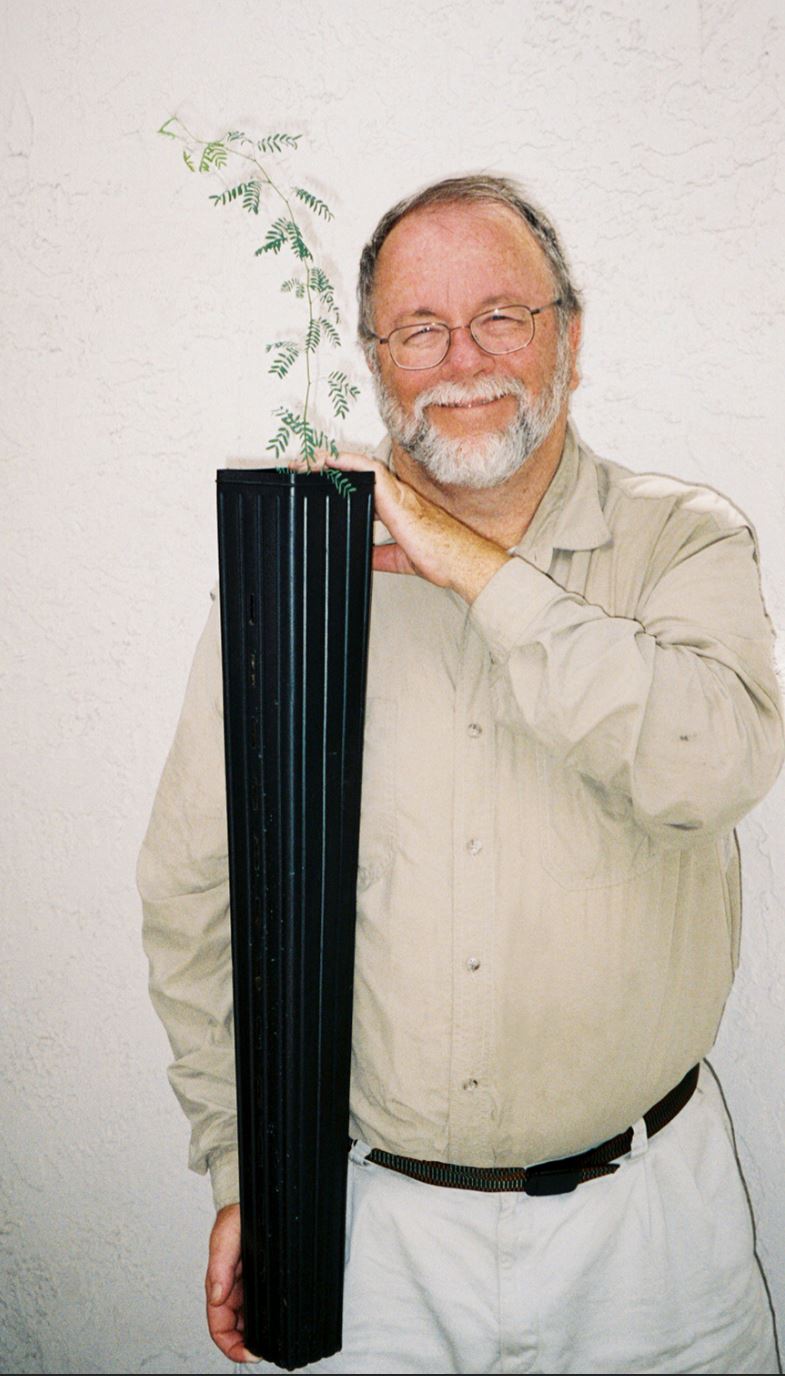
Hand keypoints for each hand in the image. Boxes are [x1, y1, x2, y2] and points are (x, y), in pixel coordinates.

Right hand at [205, 1203, 259, 1362]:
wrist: (252, 1199)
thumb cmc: (237, 1215)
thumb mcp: (225, 1238)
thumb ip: (220, 1267)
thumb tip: (217, 1295)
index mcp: (219, 1283)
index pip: (219, 1326)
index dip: (231, 1345)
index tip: (249, 1353)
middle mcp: (231, 1287)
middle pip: (234, 1329)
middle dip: (245, 1344)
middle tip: (263, 1350)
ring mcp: (246, 1285)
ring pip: (247, 1320)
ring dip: (255, 1332)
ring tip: (271, 1339)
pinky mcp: (259, 1279)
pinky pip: (259, 1305)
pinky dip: (265, 1317)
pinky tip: (275, 1319)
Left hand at [296, 450, 510, 602]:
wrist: (459, 562)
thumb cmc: (444, 557)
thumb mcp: (401, 559)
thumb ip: (381, 556)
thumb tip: (365, 558)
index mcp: (398, 508)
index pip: (363, 487)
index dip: (340, 481)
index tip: (318, 481)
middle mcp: (397, 496)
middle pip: (356, 472)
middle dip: (328, 468)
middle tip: (302, 468)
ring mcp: (397, 494)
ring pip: (359, 466)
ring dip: (331, 461)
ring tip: (306, 460)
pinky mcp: (397, 498)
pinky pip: (370, 471)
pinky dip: (348, 462)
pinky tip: (329, 459)